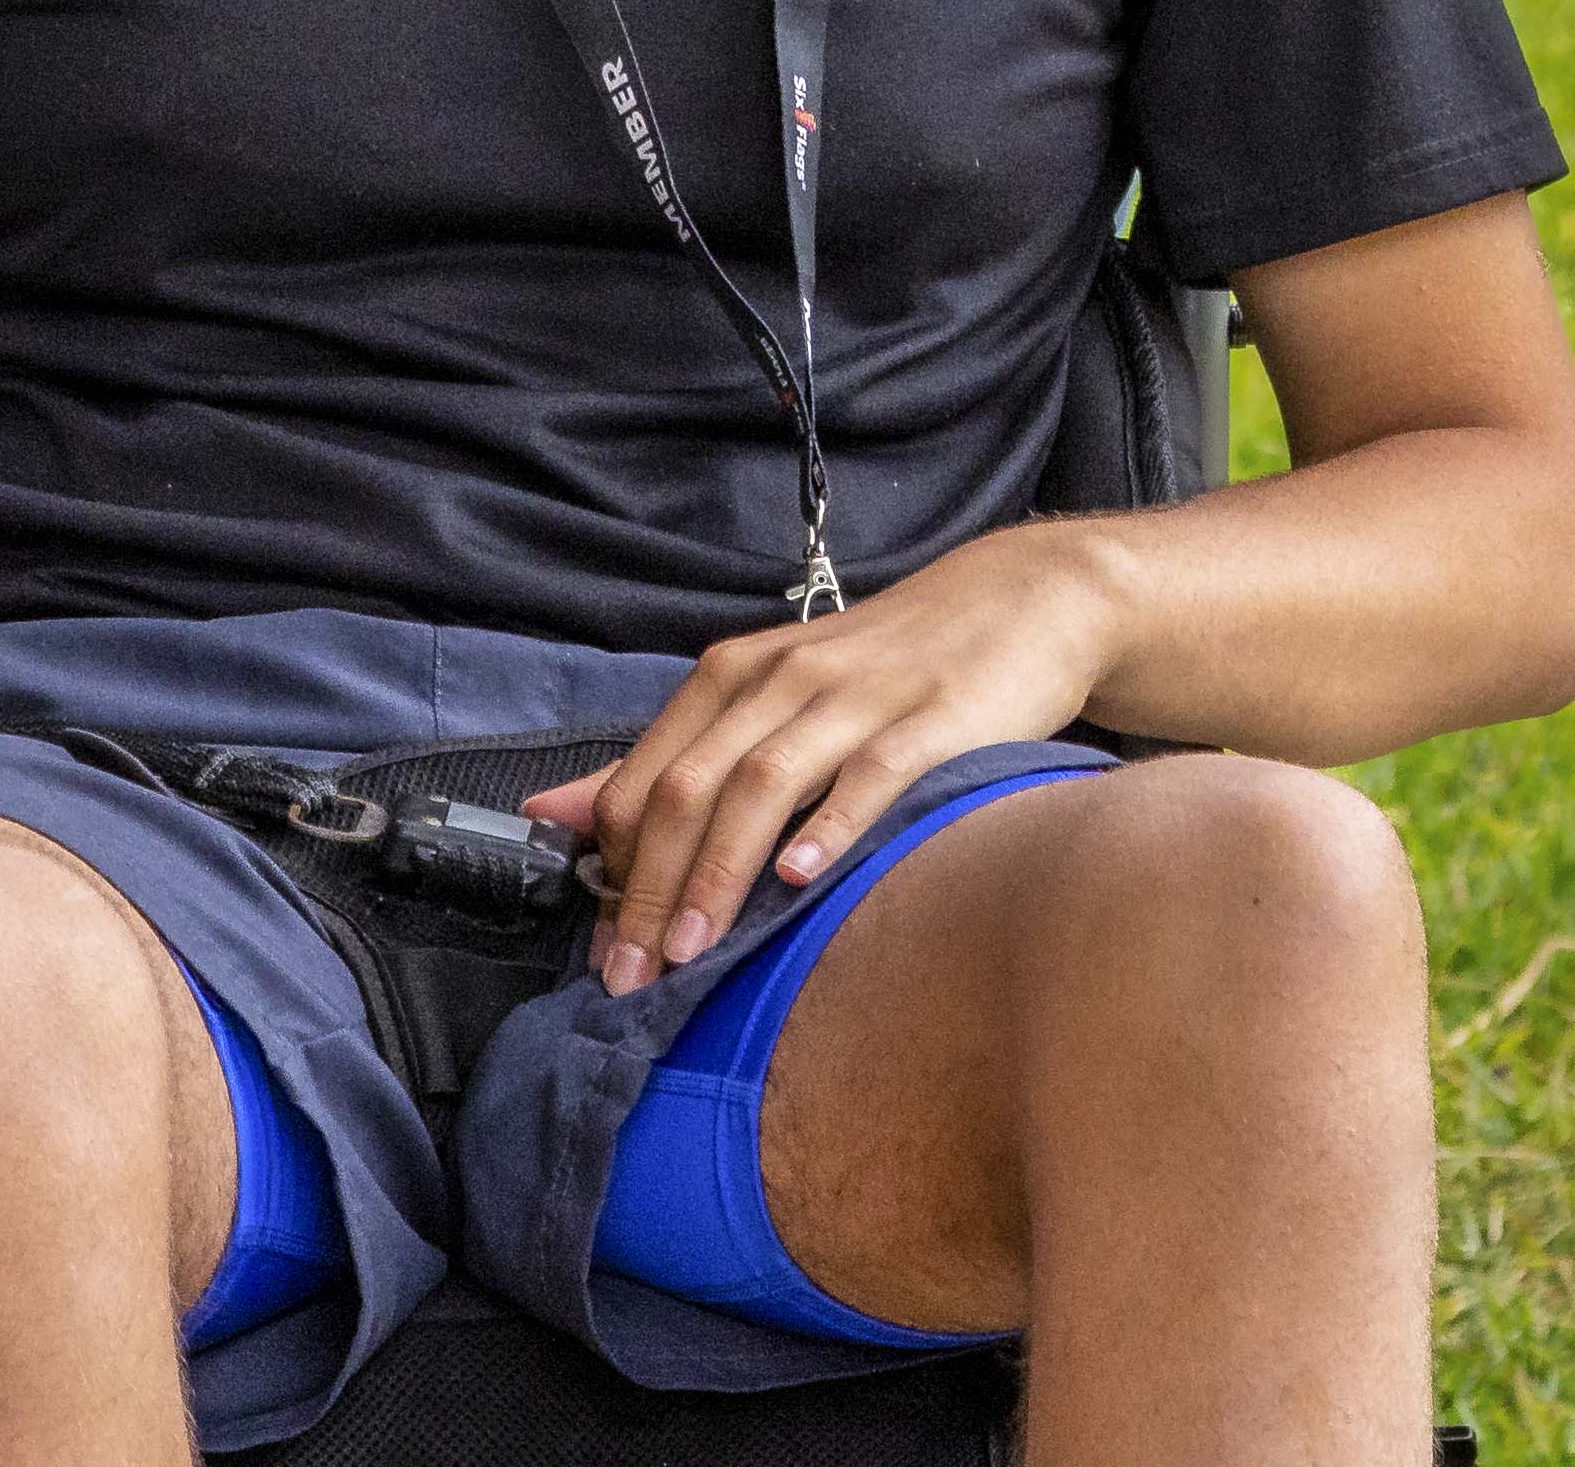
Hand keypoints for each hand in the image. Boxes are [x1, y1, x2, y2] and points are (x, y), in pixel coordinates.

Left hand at [531, 522, 1133, 990]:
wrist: (1023, 599)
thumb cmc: (884, 664)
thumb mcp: (767, 695)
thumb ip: (664, 758)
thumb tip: (551, 814)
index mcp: (735, 677)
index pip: (646, 779)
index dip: (615, 869)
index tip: (605, 948)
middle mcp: (784, 680)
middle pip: (690, 788)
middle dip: (651, 890)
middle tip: (630, 975)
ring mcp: (859, 696)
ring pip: (763, 784)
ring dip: (718, 872)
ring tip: (693, 951)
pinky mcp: (935, 715)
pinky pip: (872, 773)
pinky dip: (830, 824)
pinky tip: (803, 877)